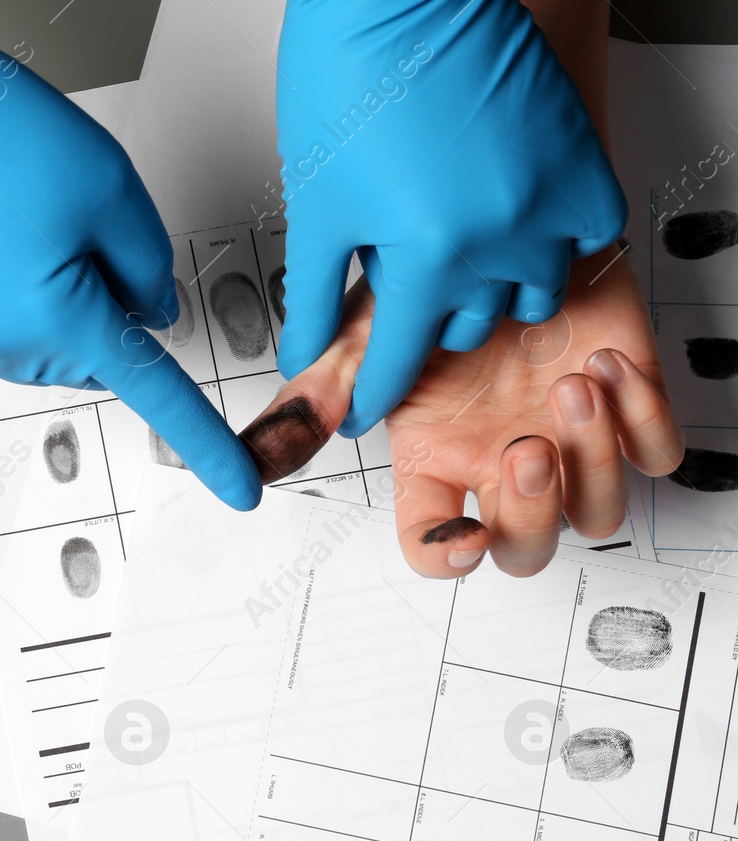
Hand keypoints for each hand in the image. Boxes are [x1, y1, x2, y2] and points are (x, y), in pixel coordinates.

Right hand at [0, 11, 263, 508]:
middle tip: (81, 227)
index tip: (238, 486)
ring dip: (51, 304)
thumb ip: (146, 263)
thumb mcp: (105, 183)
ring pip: (38, 348)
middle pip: (93, 356)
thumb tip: (152, 314)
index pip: (155, 393)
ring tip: (18, 220)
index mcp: (61, 319)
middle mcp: (1, 347)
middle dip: (106, 308)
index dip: (205, 443)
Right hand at [242, 249, 683, 577]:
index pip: (433, 540)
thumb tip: (258, 456)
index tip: (465, 535)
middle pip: (524, 547)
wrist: (511, 210)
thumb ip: (313, 397)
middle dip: (533, 511)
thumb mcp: (363, 331)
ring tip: (571, 388)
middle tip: (529, 447)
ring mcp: (567, 437)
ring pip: (598, 513)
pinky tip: (607, 367)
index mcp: (437, 455)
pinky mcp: (628, 403)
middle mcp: (500, 457)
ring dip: (591, 461)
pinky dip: (641, 420)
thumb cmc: (435, 268)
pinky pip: (656, 454)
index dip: (447, 555)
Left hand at [274, 0, 627, 438]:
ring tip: (452, 254)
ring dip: (490, 287)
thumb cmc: (352, 78)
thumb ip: (313, 293)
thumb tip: (302, 356)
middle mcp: (498, 234)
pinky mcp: (579, 158)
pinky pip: (588, 232)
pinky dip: (554, 242)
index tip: (362, 407)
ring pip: (531, 290)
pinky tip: (514, 226)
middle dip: (425, 319)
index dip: (373, 390)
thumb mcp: (317, 204)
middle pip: (465, 326)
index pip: (400, 360)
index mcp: (426, 253)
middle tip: (397, 288)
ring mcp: (547, 196)